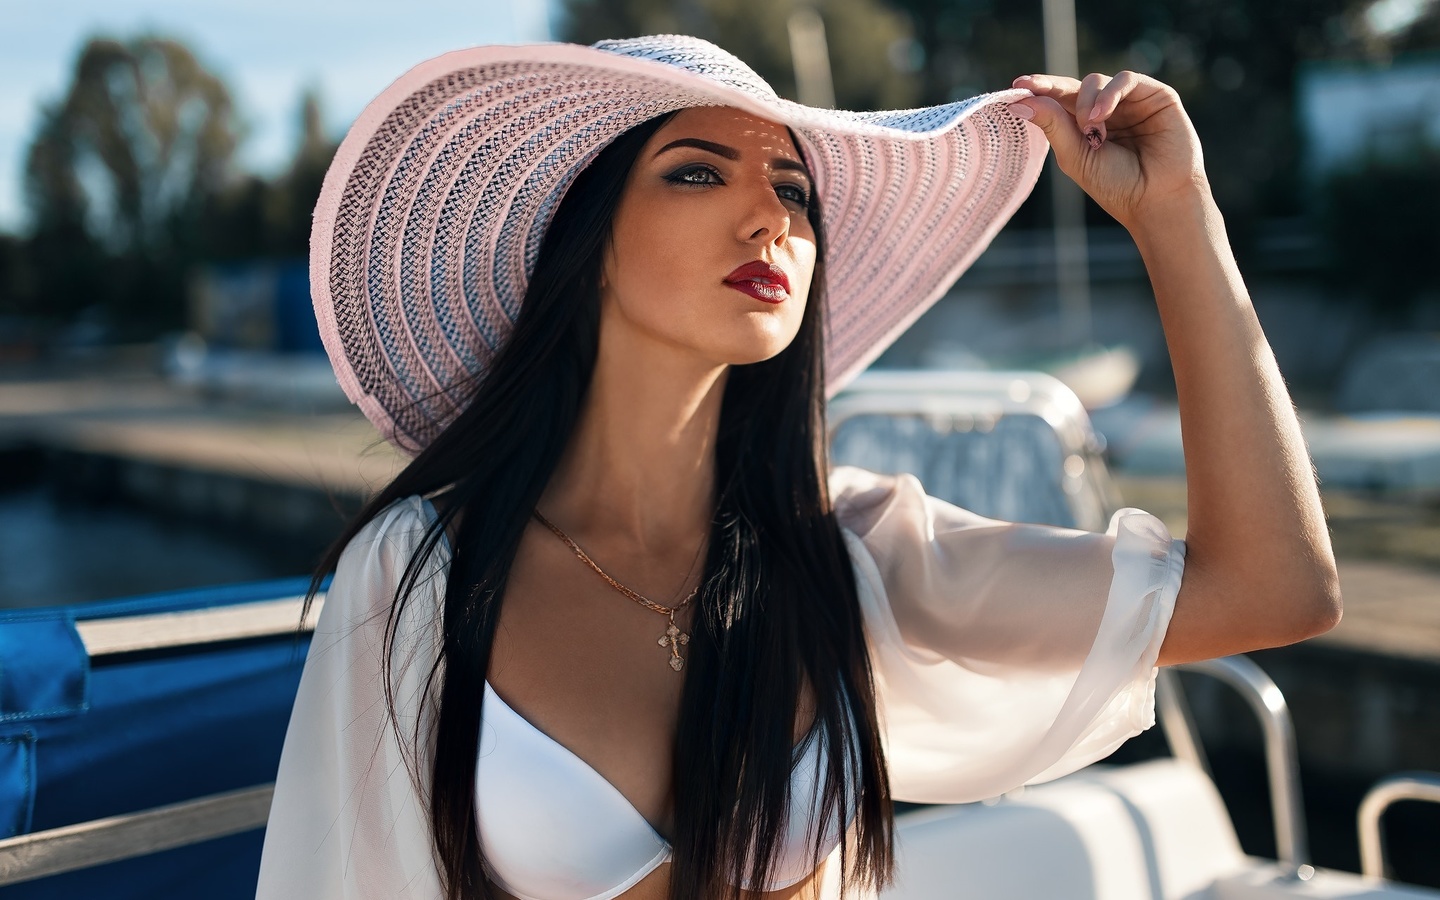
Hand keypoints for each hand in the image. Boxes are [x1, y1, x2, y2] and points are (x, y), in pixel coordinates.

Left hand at [1007, 72, 1208, 230]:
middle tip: (1030, 90)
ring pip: (1097, 81)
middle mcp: (1107, 110)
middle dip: (1051, 88)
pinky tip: (1100, 115)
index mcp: (1085, 126)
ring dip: (1086, 102)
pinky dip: (1110, 93)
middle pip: (1074, 86)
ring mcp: (1131, 102)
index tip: (1016, 88)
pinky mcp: (1156, 96)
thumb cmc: (1116, 185)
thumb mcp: (1076, 156)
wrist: (1157, 200)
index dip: (1039, 91)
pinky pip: (1127, 80)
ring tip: (1089, 128)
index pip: (1059, 101)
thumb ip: (1053, 126)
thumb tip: (1021, 102)